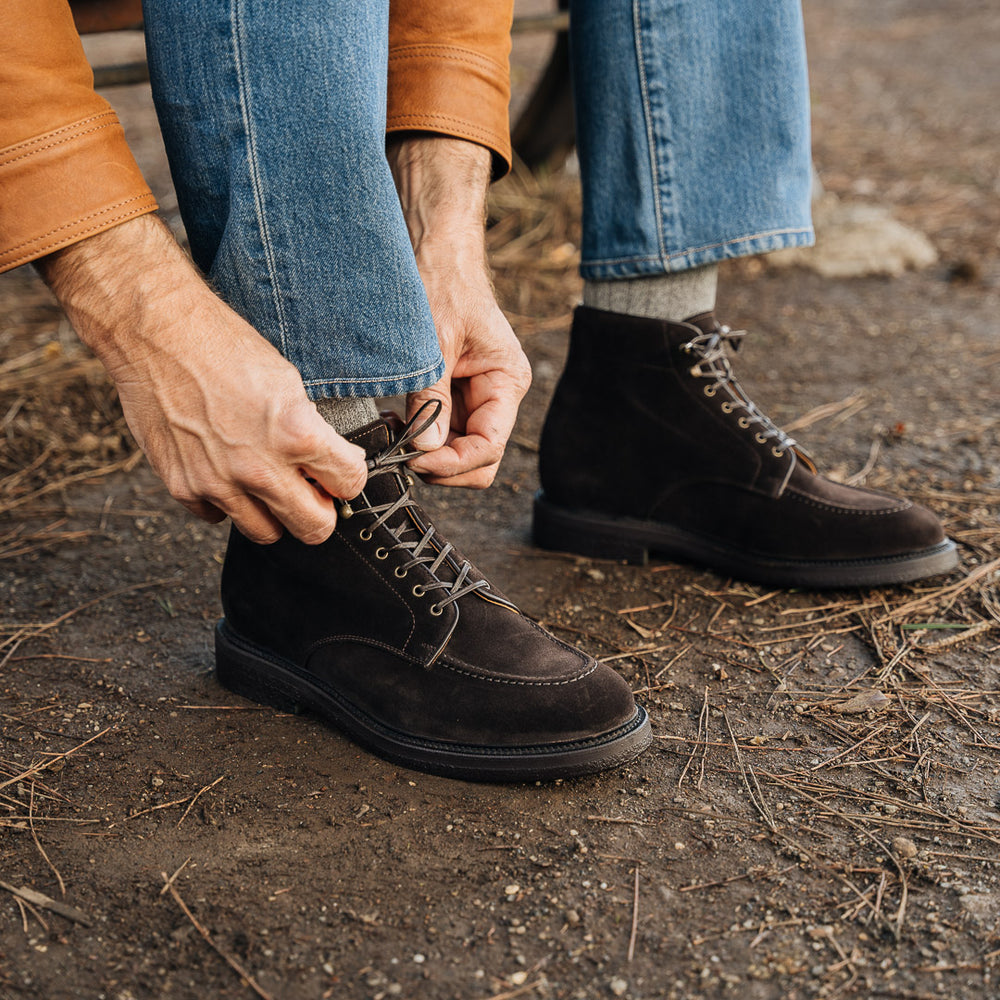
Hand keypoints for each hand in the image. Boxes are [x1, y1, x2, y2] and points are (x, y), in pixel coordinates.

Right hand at [36, 216, 367, 543]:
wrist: (157, 334)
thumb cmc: (221, 346)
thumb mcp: (288, 382)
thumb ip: (310, 430)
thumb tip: (326, 462)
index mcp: (296, 434)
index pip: (350, 484)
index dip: (349, 477)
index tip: (341, 472)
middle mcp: (259, 468)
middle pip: (315, 528)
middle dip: (322, 511)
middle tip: (314, 493)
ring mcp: (219, 483)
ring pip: (266, 533)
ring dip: (275, 513)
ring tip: (270, 484)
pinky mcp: (183, 487)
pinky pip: (218, 518)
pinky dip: (227, 503)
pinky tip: (228, 473)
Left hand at [387, 136, 529, 487]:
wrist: (431, 247)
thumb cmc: (440, 283)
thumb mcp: (433, 343)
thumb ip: (431, 399)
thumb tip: (425, 449)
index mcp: (506, 382)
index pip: (489, 447)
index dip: (453, 463)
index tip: (415, 459)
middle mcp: (497, 395)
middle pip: (480, 460)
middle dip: (444, 466)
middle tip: (402, 455)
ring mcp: (475, 396)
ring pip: (459, 451)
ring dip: (429, 453)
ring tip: (394, 434)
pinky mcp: (453, 392)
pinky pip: (441, 431)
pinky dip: (419, 436)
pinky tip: (395, 422)